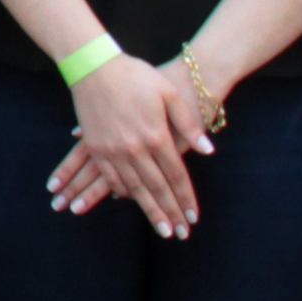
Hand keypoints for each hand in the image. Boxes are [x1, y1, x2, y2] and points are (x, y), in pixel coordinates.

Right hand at [48, 55, 204, 236]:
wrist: (94, 66)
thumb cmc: (136, 75)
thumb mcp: (169, 94)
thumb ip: (189, 124)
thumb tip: (207, 151)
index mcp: (156, 135)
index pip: (176, 175)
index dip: (186, 198)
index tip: (193, 218)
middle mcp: (135, 148)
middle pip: (156, 188)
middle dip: (169, 213)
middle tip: (179, 234)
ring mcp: (112, 150)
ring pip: (133, 189)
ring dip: (148, 209)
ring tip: (160, 228)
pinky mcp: (96, 147)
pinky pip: (110, 177)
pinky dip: (120, 193)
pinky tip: (128, 203)